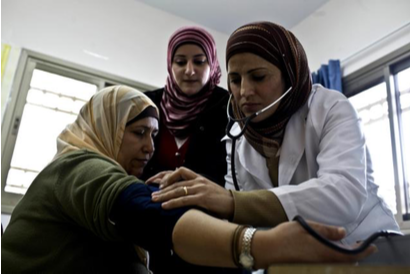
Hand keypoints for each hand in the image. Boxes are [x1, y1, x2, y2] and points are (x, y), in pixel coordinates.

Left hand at [151, 167, 233, 218]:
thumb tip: (181, 193)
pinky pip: (184, 200)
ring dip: (164, 195)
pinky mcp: (202, 198)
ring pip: (177, 190)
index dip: (167, 176)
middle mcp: (198, 181)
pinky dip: (173, 203)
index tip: (157, 183)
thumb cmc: (220, 200)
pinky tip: (165, 206)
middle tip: (151, 193)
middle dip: (161, 188)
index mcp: (199, 177)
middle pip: (175, 182)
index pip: (179, 171)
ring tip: (154, 199)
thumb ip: (195, 189)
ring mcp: (200, 189)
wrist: (234, 204)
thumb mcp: (206, 190)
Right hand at [253, 220, 376, 268]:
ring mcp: (315, 267)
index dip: (363, 252)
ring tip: (343, 246)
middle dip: (354, 254)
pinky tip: (327, 250)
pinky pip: (327, 264)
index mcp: (324, 252)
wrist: (266, 250)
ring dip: (343, 256)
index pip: (350, 255)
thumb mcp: (306, 227)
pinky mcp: (308, 268)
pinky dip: (333, 258)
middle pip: (345, 262)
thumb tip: (343, 233)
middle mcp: (322, 263)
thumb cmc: (284, 236)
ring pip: (337, 264)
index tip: (372, 247)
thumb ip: (326, 231)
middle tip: (357, 244)